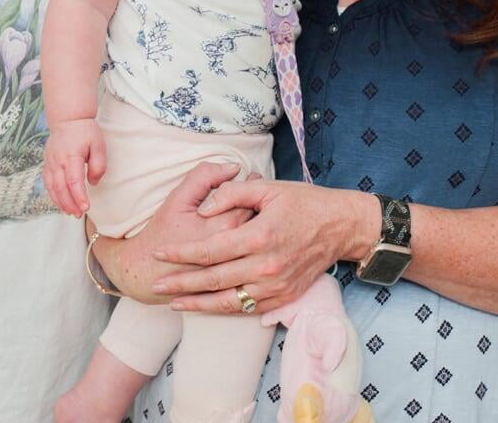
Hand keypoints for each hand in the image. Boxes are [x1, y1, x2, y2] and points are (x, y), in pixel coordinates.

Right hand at [44, 117, 105, 216]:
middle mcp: (57, 161)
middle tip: (79, 214)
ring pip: (52, 188)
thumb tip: (92, 183)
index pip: (73, 181)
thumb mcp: (98, 145)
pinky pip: (48, 183)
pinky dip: (53, 195)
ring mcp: (50, 163)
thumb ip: (98, 165)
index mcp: (71, 156)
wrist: (68, 119)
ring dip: (61, 202)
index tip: (86, 207)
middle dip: (70, 204)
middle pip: (61, 188)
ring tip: (71, 212)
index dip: (79, 197)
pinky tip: (61, 202)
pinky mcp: (47, 164)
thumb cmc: (85, 131)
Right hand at [92, 162, 256, 303]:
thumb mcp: (178, 199)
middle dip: (261, 203)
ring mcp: (238, 269)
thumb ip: (204, 177)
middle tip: (257, 191)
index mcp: (226, 225)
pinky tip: (247, 238)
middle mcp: (238, 249)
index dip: (254, 183)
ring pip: (261, 243)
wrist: (146, 273)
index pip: (252, 197)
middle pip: (262, 220)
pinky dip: (255, 248)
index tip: (252, 176)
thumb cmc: (161, 234)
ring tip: (255, 212)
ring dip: (261, 225)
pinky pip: (254, 262)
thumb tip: (233, 167)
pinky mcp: (235, 282)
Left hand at [147, 179, 376, 315]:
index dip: (181, 254)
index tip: (159, 254)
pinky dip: (226, 310)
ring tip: (174, 304)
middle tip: (157, 285)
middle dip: (181, 284)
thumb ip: (232, 193)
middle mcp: (267, 265)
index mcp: (259, 236)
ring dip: (199, 304)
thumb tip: (204, 207)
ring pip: (229, 301)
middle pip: (214, 280)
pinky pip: (249, 308)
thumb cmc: (304, 202)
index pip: (210, 250)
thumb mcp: (268, 187)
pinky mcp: (285, 296)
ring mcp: (277, 285)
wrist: (341, 226)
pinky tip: (207, 307)